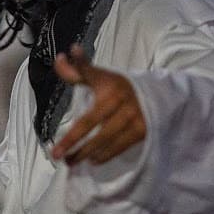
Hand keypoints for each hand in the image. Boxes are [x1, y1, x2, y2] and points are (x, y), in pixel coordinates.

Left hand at [50, 45, 146, 165]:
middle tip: (56, 154)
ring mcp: (132, 115)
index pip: (89, 73)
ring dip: (85, 153)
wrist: (157, 98)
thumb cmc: (119, 89)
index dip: (80, 64)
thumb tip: (61, 57)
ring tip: (70, 161)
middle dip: (72, 141)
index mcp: (107, 83)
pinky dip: (104, 155)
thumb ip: (77, 72)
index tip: (73, 53)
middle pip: (91, 123)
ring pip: (103, 139)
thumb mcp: (100, 78)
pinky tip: (92, 160)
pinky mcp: (142, 130)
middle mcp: (119, 99)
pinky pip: (119, 146)